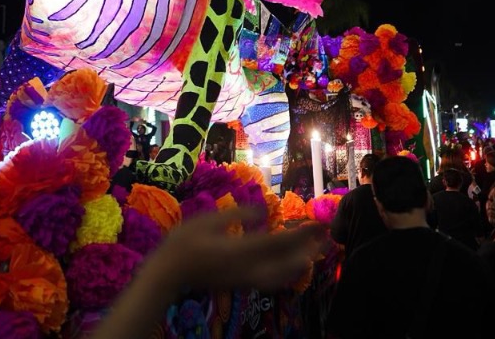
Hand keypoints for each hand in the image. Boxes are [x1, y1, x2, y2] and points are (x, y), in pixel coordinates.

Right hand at [152, 207, 323, 291]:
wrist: (168, 274)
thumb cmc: (182, 243)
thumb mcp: (206, 220)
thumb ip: (237, 214)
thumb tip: (262, 209)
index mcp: (240, 251)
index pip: (279, 242)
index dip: (301, 233)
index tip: (318, 223)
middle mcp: (247, 268)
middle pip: (287, 262)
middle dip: (309, 248)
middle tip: (326, 235)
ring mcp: (245, 279)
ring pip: (283, 275)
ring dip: (301, 262)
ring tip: (315, 250)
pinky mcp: (242, 283)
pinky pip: (272, 280)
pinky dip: (287, 272)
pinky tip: (292, 264)